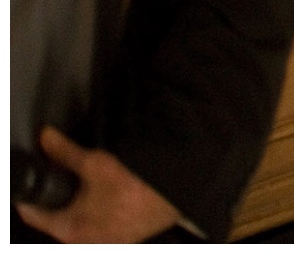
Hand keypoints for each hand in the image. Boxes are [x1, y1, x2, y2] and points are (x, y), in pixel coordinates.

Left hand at [14, 127, 180, 242]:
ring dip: (82, 199)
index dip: (29, 189)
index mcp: (69, 230)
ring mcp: (103, 241)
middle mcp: (83, 241)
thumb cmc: (140, 187)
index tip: (34, 172)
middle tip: (66, 171)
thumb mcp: (96, 164)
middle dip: (59, 191)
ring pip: (79, 216)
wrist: (178, 195)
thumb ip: (65, 152)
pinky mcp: (120, 236)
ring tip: (94, 179)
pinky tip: (113, 190)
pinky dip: (100, 205)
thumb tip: (47, 139)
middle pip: (56, 214)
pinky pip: (99, 220)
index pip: (31, 212)